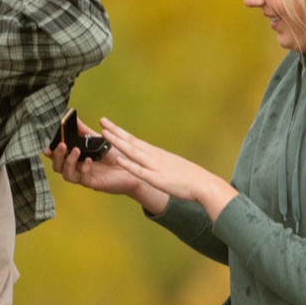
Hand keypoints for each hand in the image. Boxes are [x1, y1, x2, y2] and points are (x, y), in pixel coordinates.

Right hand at [51, 131, 167, 212]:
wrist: (133, 167)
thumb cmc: (115, 155)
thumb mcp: (98, 140)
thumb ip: (84, 132)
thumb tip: (74, 118)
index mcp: (76, 159)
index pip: (58, 157)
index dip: (50, 153)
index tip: (46, 146)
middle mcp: (77, 169)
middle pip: (58, 167)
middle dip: (58, 156)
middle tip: (62, 145)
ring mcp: (85, 177)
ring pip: (67, 175)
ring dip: (69, 162)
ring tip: (75, 150)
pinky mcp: (94, 183)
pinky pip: (83, 179)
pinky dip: (84, 168)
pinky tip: (88, 160)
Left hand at [96, 120, 236, 220]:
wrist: (203, 184)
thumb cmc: (189, 177)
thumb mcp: (171, 166)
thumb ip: (159, 163)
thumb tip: (152, 161)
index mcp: (156, 154)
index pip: (134, 140)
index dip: (120, 132)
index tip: (108, 125)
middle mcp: (153, 156)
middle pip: (131, 141)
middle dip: (115, 132)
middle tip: (102, 120)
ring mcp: (155, 167)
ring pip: (132, 152)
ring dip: (118, 142)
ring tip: (104, 134)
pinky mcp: (157, 179)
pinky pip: (140, 171)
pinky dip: (129, 164)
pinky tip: (119, 159)